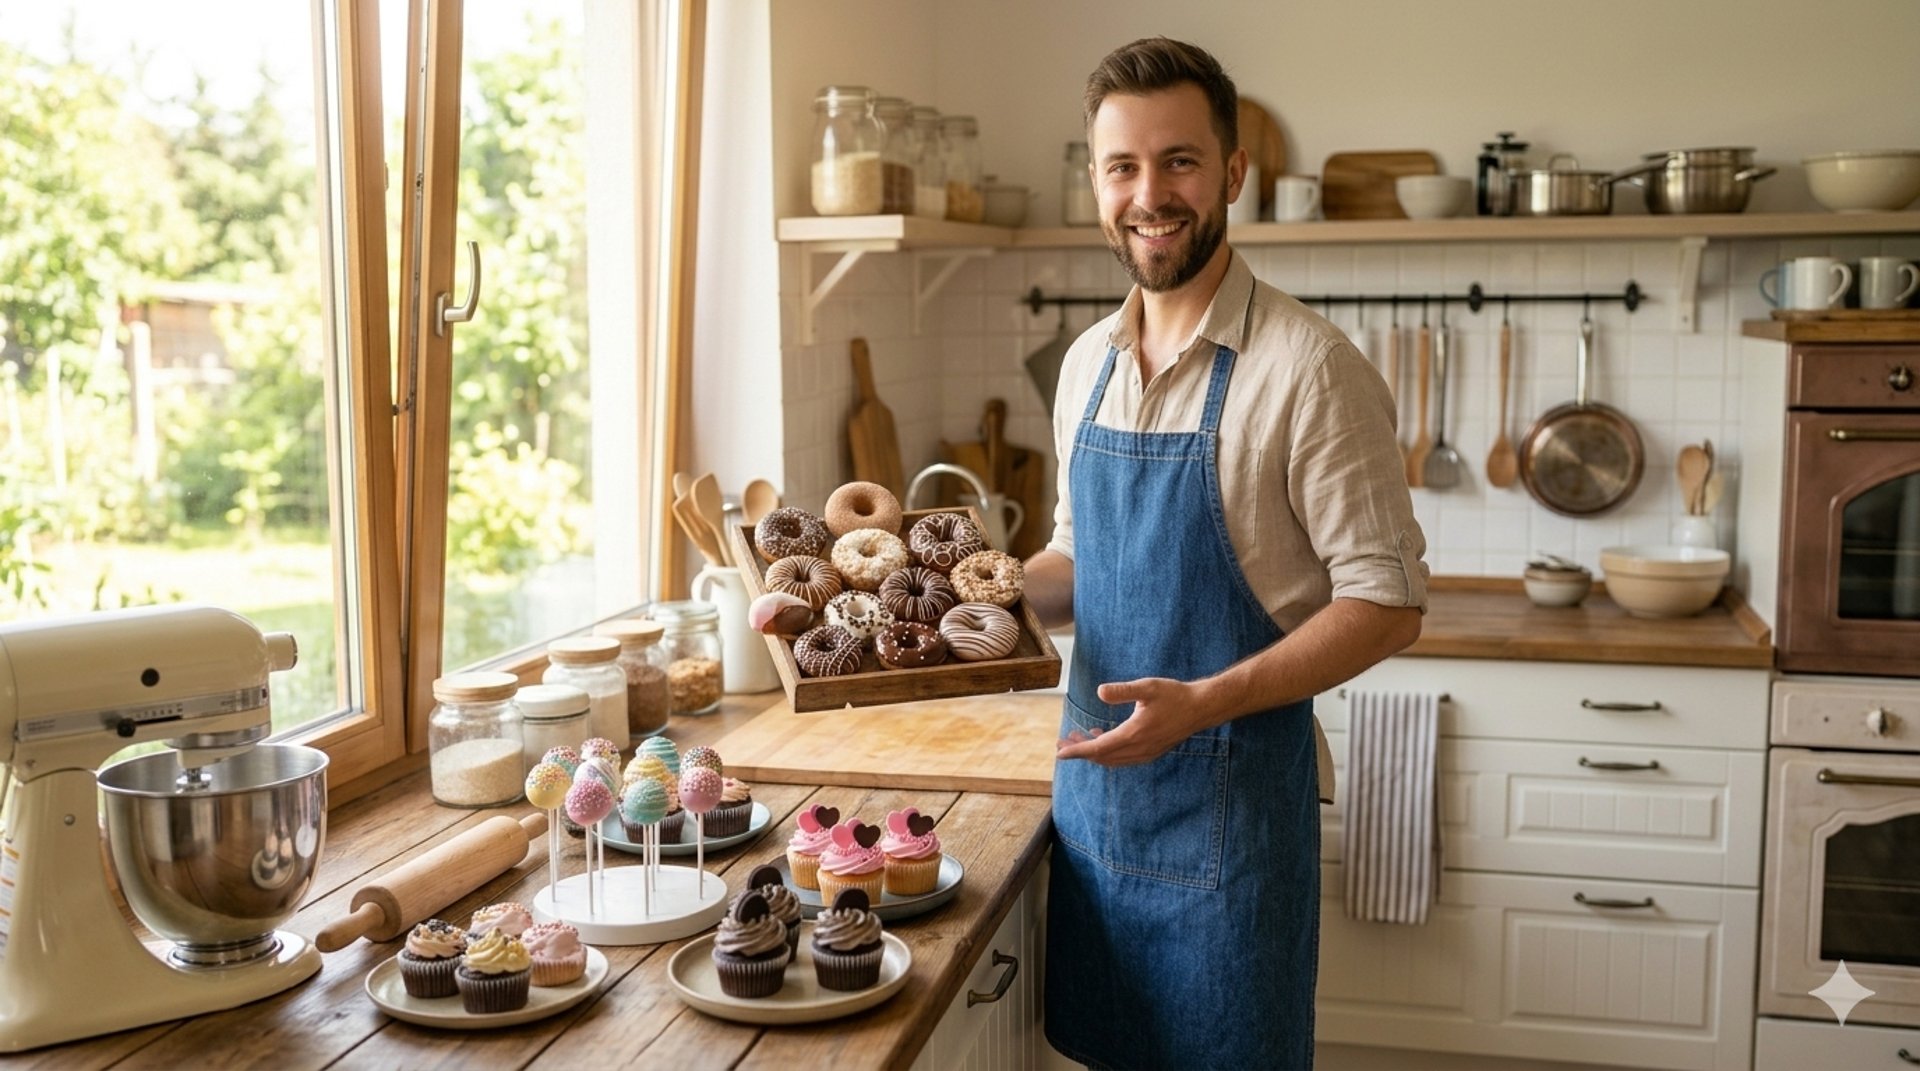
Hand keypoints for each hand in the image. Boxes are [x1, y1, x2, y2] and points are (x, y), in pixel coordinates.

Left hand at [1054, 677, 1203, 766]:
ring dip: (1093, 752)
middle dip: (1080, 751)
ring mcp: (1145, 753)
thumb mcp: (1147, 687)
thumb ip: (1122, 690)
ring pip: (1112, 760)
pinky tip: (1103, 737)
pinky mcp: (1151, 752)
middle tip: (1062, 741)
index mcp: (1134, 734)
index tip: (1059, 752)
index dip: (1077, 751)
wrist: (1200, 708)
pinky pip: (1123, 759)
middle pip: (1102, 757)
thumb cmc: (1174, 695)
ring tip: (1077, 737)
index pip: (1098, 748)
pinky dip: (1108, 752)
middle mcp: (1138, 749)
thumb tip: (1100, 691)